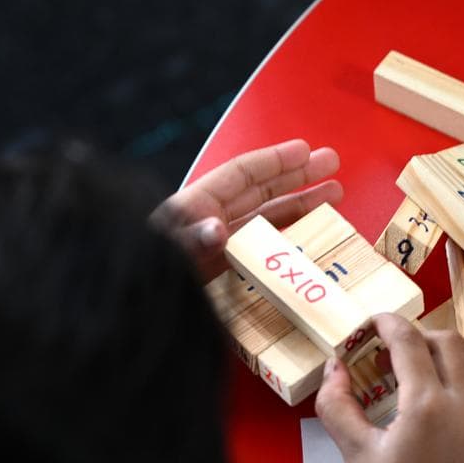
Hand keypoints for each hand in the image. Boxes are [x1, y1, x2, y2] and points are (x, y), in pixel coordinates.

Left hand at [151, 139, 341, 280]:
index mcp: (193, 206)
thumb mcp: (163, 253)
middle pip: (261, 191)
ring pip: (267, 219)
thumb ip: (189, 240)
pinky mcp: (223, 272)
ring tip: (335, 196)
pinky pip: (262, 250)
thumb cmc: (140, 273)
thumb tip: (218, 228)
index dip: (274, 160)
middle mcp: (210, 222)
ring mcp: (219, 247)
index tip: (305, 150)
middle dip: (298, 176)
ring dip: (301, 206)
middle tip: (332, 163)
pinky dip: (288, 241)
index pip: (241, 174)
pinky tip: (310, 239)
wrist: (129, 312)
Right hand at [315, 314, 463, 462]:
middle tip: (388, 354)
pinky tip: (433, 434)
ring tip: (407, 393)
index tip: (373, 323)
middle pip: (448, 344)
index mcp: (427, 405)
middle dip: (417, 339)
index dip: (388, 323)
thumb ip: (338, 405)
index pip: (409, 340)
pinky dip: (455, 407)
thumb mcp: (356, 456)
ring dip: (438, 372)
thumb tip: (333, 368)